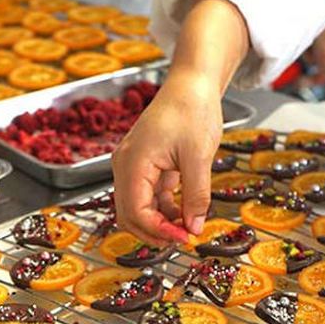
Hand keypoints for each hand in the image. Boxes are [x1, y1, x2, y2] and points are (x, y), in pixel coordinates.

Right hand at [112, 71, 221, 244]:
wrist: (191, 85)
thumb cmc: (192, 110)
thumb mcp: (199, 156)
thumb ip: (196, 195)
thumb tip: (194, 228)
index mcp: (133, 162)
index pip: (135, 211)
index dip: (159, 231)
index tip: (185, 237)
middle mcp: (125, 166)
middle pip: (129, 215)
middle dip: (155, 232)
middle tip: (185, 238)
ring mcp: (132, 166)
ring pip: (137, 209)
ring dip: (159, 223)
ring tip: (187, 227)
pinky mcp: (144, 166)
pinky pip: (147, 197)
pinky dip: (163, 209)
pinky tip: (184, 213)